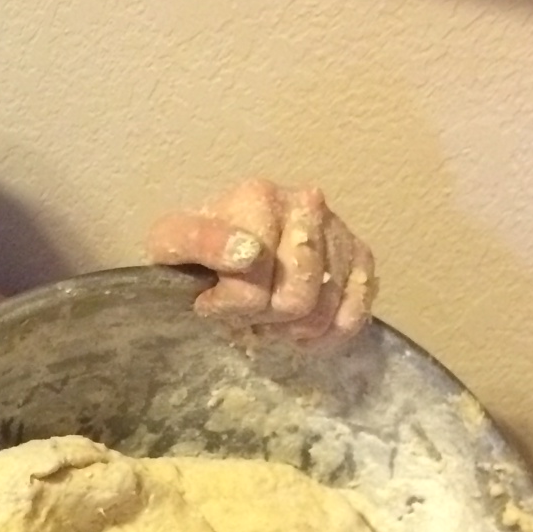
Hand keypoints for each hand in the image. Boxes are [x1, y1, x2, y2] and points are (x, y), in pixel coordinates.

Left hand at [145, 179, 376, 343]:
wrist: (219, 244)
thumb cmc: (193, 250)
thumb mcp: (172, 242)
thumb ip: (201, 242)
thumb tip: (250, 254)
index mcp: (259, 198)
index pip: (255, 284)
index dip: (230, 308)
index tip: (210, 300)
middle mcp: (306, 205)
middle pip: (296, 301)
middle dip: (264, 319)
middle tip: (244, 311)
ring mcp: (338, 230)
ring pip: (325, 311)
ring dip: (291, 329)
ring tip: (268, 314)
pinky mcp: (360, 255)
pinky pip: (356, 312)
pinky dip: (328, 333)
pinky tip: (302, 329)